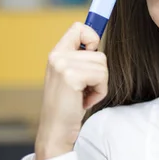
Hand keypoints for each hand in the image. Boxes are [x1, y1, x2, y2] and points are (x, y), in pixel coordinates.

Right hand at [34, 22, 107, 159]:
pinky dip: (99, 92)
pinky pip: (102, 76)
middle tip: (83, 90)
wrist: (55, 131)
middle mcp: (57, 56)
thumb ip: (80, 58)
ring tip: (82, 96)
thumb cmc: (67, 106)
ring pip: (102, 65)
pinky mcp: (71, 77)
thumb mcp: (70, 76)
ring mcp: (62, 65)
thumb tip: (97, 38)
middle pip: (99, 52)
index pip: (78, 27)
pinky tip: (83, 101)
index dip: (92, 38)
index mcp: (56, 53)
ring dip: (99, 84)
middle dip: (98, 74)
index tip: (92, 54)